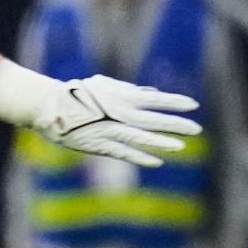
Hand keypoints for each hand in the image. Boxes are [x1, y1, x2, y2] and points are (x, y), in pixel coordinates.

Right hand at [34, 74, 200, 167]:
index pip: (155, 98)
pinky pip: (124, 153)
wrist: (50, 105)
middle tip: (197, 129)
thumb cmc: (79, 93)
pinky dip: (140, 157)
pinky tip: (156, 162)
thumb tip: (151, 93)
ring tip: (180, 146)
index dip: (175, 101)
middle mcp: (118, 112)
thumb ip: (129, 90)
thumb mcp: (105, 85)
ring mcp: (109, 129)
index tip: (194, 105)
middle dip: (175, 124)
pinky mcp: (99, 144)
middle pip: (153, 119)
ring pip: (140, 137)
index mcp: (121, 95)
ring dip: (161, 142)